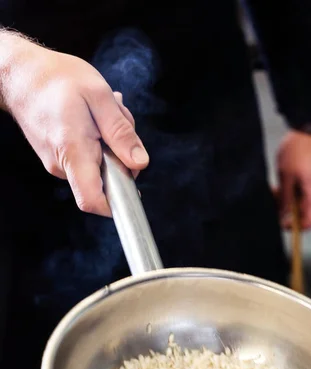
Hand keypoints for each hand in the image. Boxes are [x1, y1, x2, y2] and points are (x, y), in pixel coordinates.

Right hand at [2, 36, 148, 215]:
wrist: (22, 74)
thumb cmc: (57, 79)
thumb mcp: (99, 96)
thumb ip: (120, 132)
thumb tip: (139, 164)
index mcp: (73, 152)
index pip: (92, 201)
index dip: (117, 204)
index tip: (133, 188)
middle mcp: (62, 165)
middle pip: (106, 182)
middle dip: (122, 156)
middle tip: (117, 120)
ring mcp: (59, 165)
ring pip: (100, 168)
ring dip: (111, 144)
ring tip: (101, 114)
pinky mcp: (59, 159)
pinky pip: (89, 160)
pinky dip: (99, 141)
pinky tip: (92, 118)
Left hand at [275, 131, 310, 229]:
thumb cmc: (299, 149)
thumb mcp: (286, 176)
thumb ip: (285, 199)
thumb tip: (284, 217)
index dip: (297, 226)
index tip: (283, 222)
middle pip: (307, 211)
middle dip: (289, 209)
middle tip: (275, 198)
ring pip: (306, 199)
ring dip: (291, 197)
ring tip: (277, 186)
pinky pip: (309, 188)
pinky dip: (296, 188)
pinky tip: (286, 179)